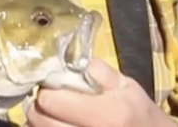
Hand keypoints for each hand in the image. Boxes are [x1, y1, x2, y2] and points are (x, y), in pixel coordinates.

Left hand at [27, 58, 177, 126]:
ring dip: (42, 119)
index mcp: (105, 114)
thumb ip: (97, 71)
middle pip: (38, 118)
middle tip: (55, 99)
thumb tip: (68, 56)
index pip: (50, 100)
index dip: (49, 88)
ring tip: (58, 113)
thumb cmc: (139, 112)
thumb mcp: (126, 86)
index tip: (57, 85)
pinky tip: (60, 124)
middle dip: (42, 105)